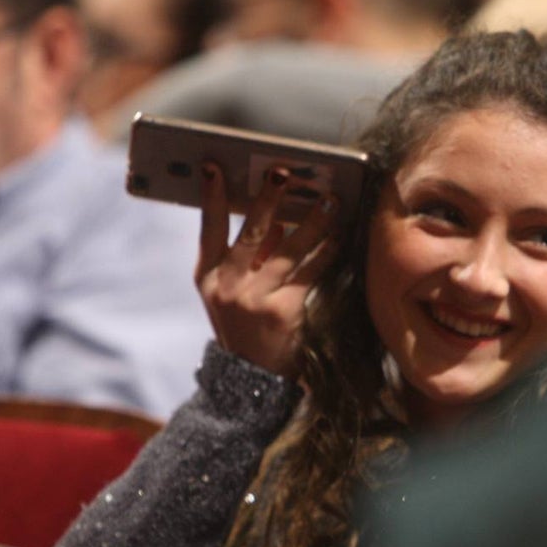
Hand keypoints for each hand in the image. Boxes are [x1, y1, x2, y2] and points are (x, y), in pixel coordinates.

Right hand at [194, 163, 338, 378]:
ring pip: (286, 250)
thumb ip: (248, 258)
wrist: (249, 380)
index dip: (211, 197)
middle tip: (282, 172)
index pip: (208, 229)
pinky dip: (326, 253)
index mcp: (207, 277)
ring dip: (311, 222)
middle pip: (250, 232)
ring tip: (331, 201)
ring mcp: (252, 299)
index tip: (214, 166)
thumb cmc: (244, 328)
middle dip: (268, 199)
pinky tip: (339, 237)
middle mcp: (226, 286)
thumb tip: (277, 217)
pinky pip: (308, 273)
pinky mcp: (281, 312)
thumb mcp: (231, 294)